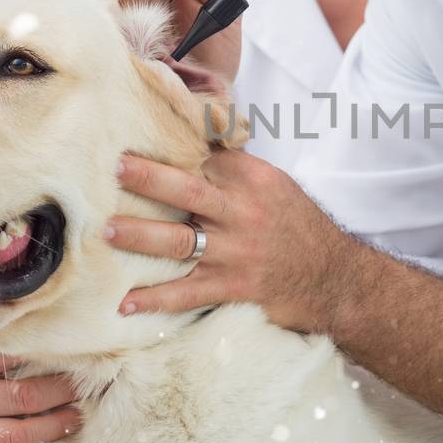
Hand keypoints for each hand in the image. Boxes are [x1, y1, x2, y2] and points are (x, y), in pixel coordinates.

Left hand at [102, 150, 366, 333]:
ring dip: (140, 236)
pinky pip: (187, 293)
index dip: (173, 150)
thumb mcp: (276, 187)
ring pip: (180, 241)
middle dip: (149, 179)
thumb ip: (237, 169)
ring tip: (107, 230)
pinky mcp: (233, 287)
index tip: (138, 140)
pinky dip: (155, 299)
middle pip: (188, 191)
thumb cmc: (300, 228)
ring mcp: (237, 252)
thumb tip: (198, 143)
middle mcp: (244, 213)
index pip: (208, 158)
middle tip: (116, 170)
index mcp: (254, 181)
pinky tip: (126, 302)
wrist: (335, 279)